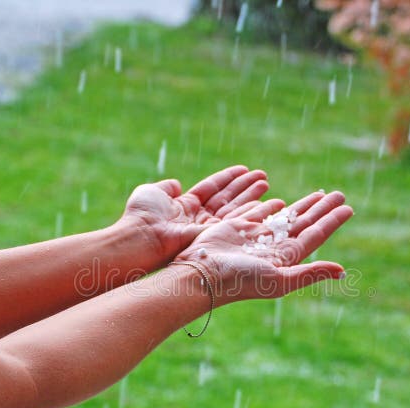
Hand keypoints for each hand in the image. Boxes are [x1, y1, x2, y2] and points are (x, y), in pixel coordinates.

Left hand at [121, 165, 269, 262]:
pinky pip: (235, 221)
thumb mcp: (153, 192)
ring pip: (234, 209)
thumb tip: (177, 184)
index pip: (212, 189)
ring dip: (252, 196)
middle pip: (227, 198)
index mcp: (185, 205)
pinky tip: (264, 201)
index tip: (244, 169)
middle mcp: (199, 217)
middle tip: (263, 176)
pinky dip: (251, 212)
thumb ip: (167, 187)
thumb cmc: (143, 214)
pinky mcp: (213, 236)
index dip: (229, 179)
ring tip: (267, 184)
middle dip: (245, 187)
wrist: (142, 236)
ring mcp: (207, 227)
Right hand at [174, 191, 353, 303]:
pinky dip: (271, 207)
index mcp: (286, 258)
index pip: (315, 235)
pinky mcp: (237, 228)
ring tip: (318, 194)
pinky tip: (280, 202)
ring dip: (302, 205)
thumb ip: (310, 273)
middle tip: (339, 194)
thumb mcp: (280, 279)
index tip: (348, 208)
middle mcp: (273, 247)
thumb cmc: (241, 280)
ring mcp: (255, 238)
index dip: (331, 221)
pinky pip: (260, 214)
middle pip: (304, 223)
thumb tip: (342, 270)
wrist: (204, 274)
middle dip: (321, 208)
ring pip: (285, 216)